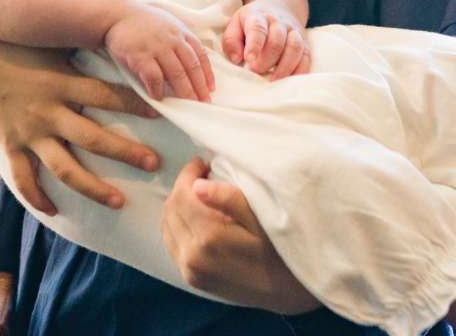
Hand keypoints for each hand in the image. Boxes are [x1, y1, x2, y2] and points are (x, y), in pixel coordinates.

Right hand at [0, 0, 163, 214]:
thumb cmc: (26, 48)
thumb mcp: (58, 45)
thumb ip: (89, 53)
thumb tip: (128, 50)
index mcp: (63, 82)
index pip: (106, 94)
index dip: (134, 103)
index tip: (163, 111)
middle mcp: (48, 111)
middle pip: (92, 138)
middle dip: (125, 152)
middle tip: (154, 164)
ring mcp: (29, 133)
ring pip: (65, 168)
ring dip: (94, 187)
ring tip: (120, 201)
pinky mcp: (12, 147)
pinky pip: (25, 180)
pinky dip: (39, 198)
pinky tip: (56, 210)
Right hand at [105, 5, 214, 101]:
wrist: (118, 14)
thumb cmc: (144, 22)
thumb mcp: (168, 24)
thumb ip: (180, 40)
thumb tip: (191, 64)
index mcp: (181, 32)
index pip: (200, 55)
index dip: (207, 73)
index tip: (211, 88)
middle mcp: (172, 39)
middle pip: (191, 67)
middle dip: (199, 87)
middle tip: (204, 102)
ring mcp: (157, 47)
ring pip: (176, 73)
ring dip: (184, 91)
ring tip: (188, 104)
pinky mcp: (140, 55)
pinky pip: (154, 77)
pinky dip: (158, 89)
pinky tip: (159, 98)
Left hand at [160, 158, 319, 312]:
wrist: (289, 292)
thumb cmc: (280, 250)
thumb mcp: (261, 219)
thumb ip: (229, 199)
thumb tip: (197, 185)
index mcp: (209, 238)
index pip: (181, 196)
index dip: (188, 174)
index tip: (203, 163)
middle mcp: (192, 257)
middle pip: (170, 210)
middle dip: (182, 187)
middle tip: (203, 175)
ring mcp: (190, 271)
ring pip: (166, 227)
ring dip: (178, 206)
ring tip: (199, 195)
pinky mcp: (192, 280)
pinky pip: (172, 244)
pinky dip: (178, 224)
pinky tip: (196, 217)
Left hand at [222, 0, 310, 78]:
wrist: (279, 5)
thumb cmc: (252, 21)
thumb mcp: (235, 23)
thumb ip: (231, 41)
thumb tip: (237, 59)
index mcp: (259, 16)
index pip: (258, 28)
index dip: (254, 44)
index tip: (249, 59)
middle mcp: (279, 22)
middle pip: (277, 41)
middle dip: (266, 60)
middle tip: (255, 71)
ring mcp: (294, 32)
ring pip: (295, 48)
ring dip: (284, 67)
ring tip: (272, 80)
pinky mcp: (304, 43)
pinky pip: (306, 57)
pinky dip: (299, 71)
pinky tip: (288, 81)